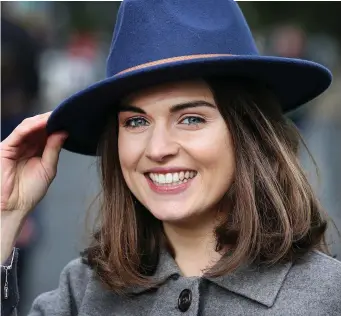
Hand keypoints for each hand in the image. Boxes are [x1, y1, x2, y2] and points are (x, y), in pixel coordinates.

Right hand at [1, 112, 66, 260]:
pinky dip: (31, 126)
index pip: (47, 133)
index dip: (57, 125)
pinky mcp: (6, 148)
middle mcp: (26, 146)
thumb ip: (54, 149)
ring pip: (29, 127)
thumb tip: (63, 132)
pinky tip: (44, 123)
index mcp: (37, 151)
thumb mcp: (48, 168)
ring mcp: (15, 146)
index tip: (71, 119)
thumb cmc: (30, 191)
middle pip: (39, 127)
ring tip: (57, 116)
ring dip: (43, 120)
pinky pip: (19, 133)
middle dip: (52, 120)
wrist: (15, 206)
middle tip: (66, 114)